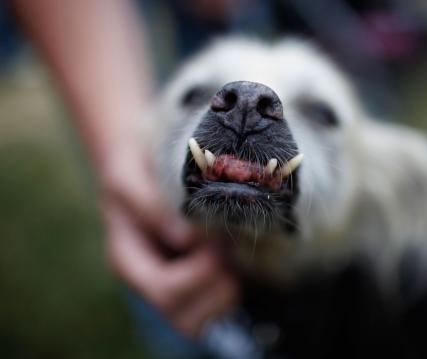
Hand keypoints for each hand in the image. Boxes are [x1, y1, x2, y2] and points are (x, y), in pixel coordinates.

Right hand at [100, 146, 238, 337]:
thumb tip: (188, 238)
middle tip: (224, 249)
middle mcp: (148, 282)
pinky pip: (212, 311)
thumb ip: (152, 205)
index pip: (164, 290)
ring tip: (228, 257)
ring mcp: (170, 287)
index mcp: (128, 261)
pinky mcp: (191, 284)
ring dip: (224, 293)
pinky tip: (232, 262)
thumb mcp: (129, 178)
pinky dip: (228, 293)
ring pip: (198, 323)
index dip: (197, 271)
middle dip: (215, 285)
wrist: (139, 169)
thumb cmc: (131, 171)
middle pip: (183, 318)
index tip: (211, 238)